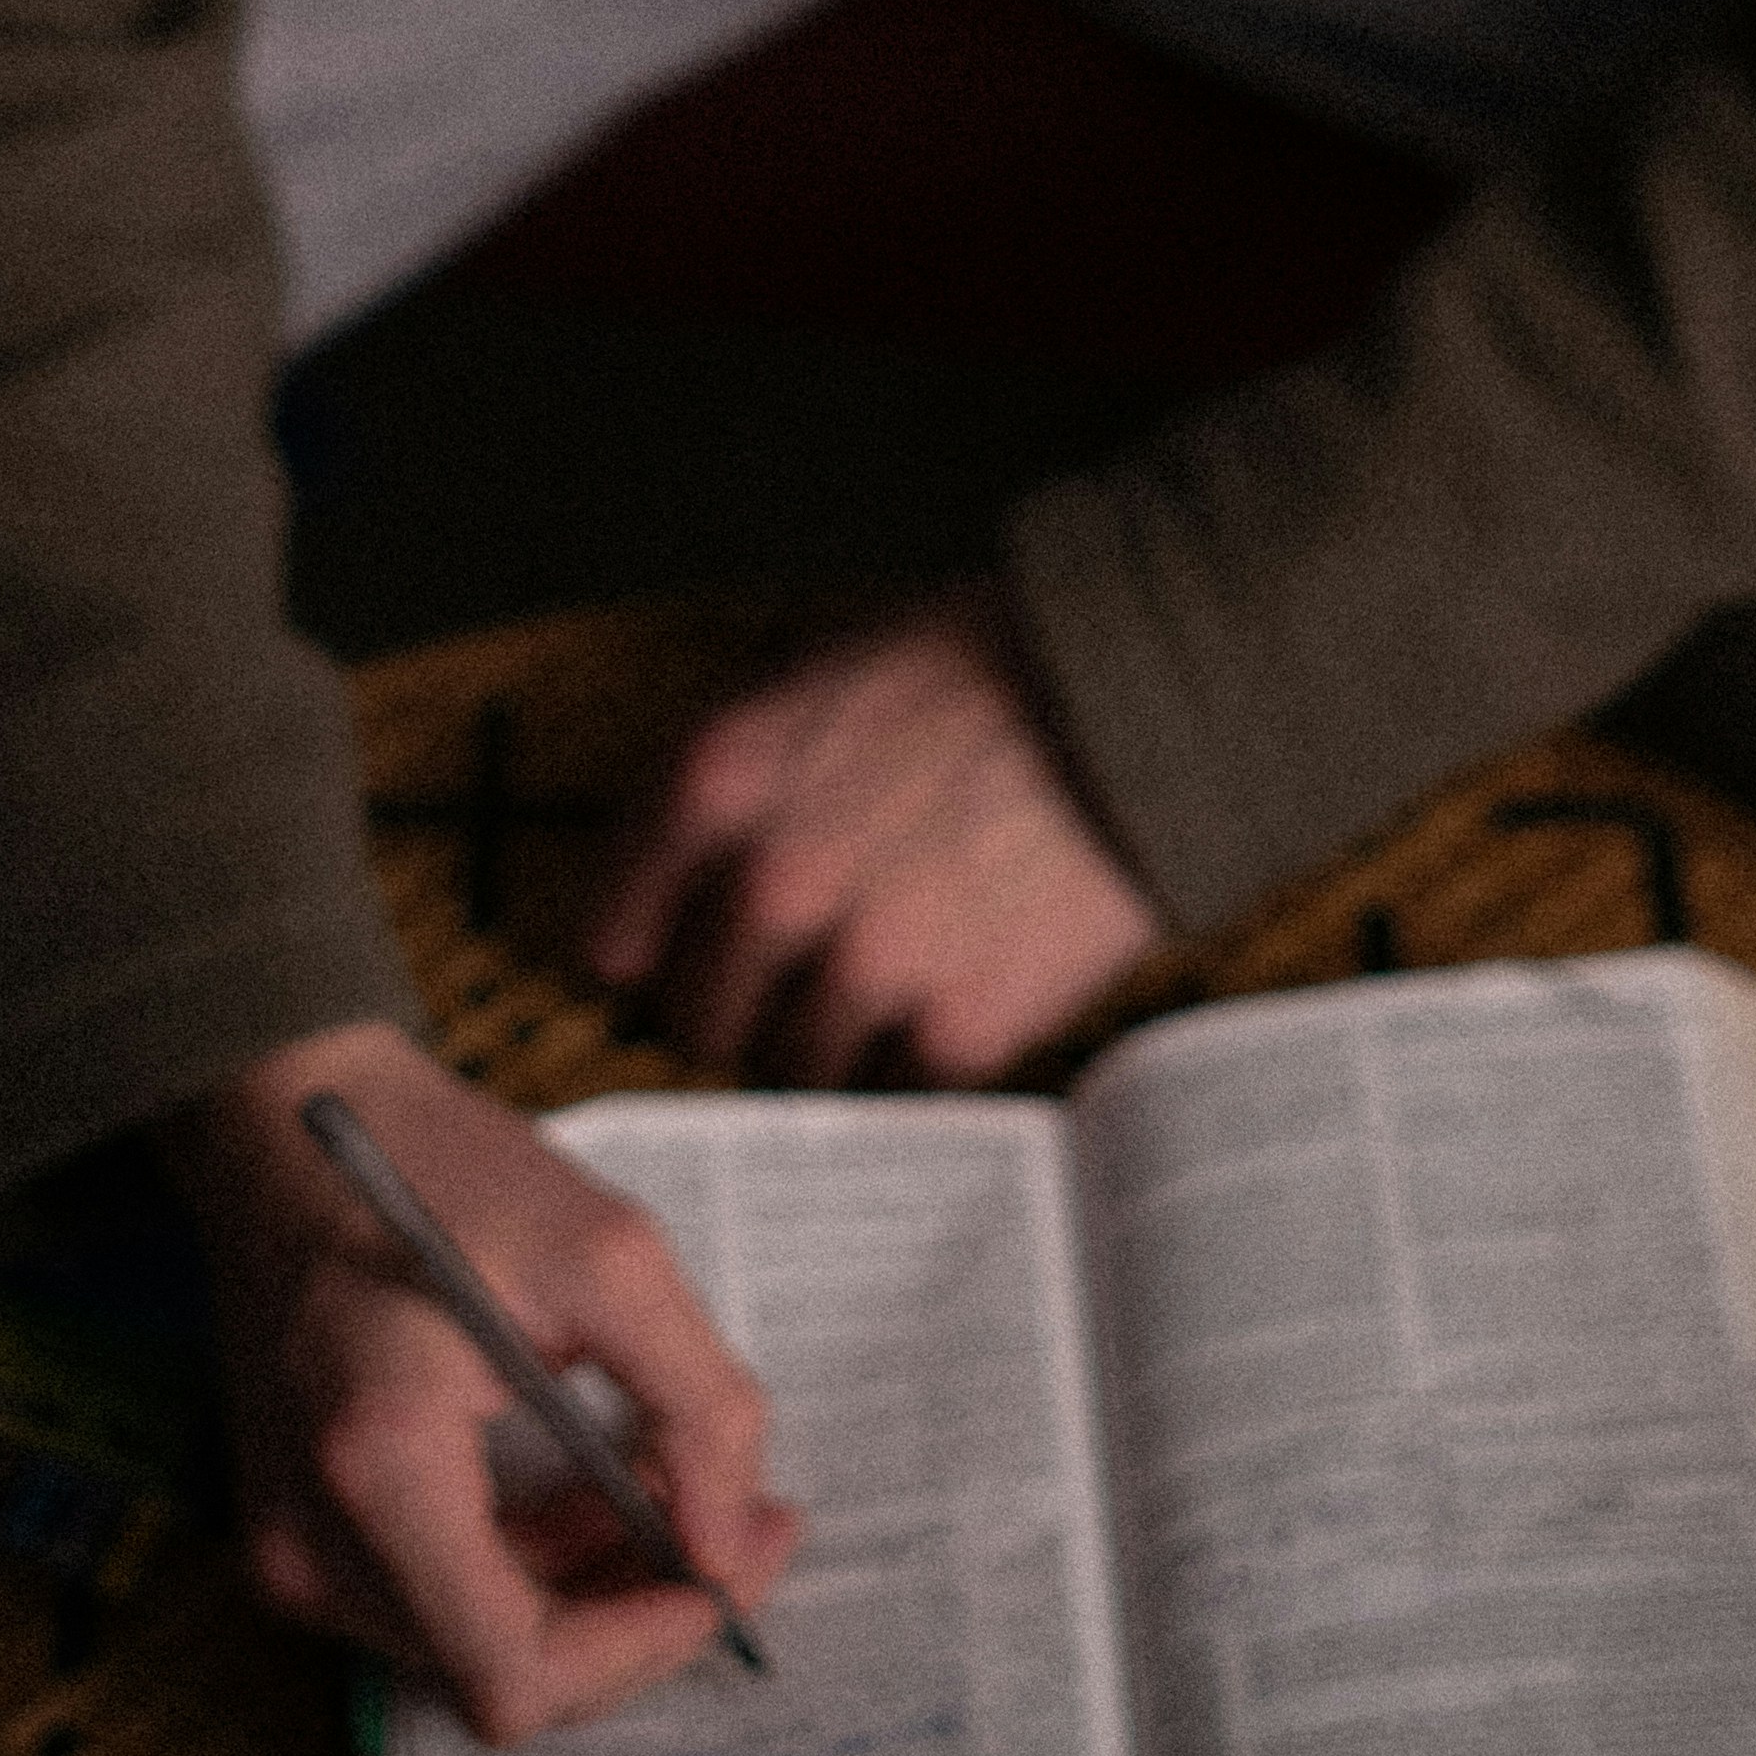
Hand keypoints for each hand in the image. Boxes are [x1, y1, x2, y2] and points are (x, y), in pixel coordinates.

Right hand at [165, 1026, 801, 1742]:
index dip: (639, 1648)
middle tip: (746, 1521)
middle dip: (638, 1613)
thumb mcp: (611, 1256)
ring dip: (592, 1587)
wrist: (285, 1123)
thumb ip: (699, 1409)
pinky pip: (438, 1599)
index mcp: (378, 1465)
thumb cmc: (439, 1169)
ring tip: (668, 1479)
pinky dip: (532, 1562)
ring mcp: (293, 1545)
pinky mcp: (298, 1530)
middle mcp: (313, 1540)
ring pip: (479, 1645)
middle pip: (505, 1672)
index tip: (724, 1568)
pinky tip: (588, 1477)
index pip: (514, 1673)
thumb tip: (732, 1549)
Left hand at [580, 585, 1163, 1084]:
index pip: (615, 929)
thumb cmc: (983, 669)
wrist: (1139, 698)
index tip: (652, 976)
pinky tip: (955, 998)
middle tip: (780, 997)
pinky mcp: (960, 1027)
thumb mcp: (819, 679)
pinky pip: (899, 1086)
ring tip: (885, 996)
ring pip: (794, 1069)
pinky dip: (919, 1059)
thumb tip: (677, 883)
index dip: (637, 960)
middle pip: (700, 1020)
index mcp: (722, 783)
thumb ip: (737, 782)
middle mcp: (776, 882)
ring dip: (828, 1047)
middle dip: (735, 1014)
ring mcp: (868, 963)